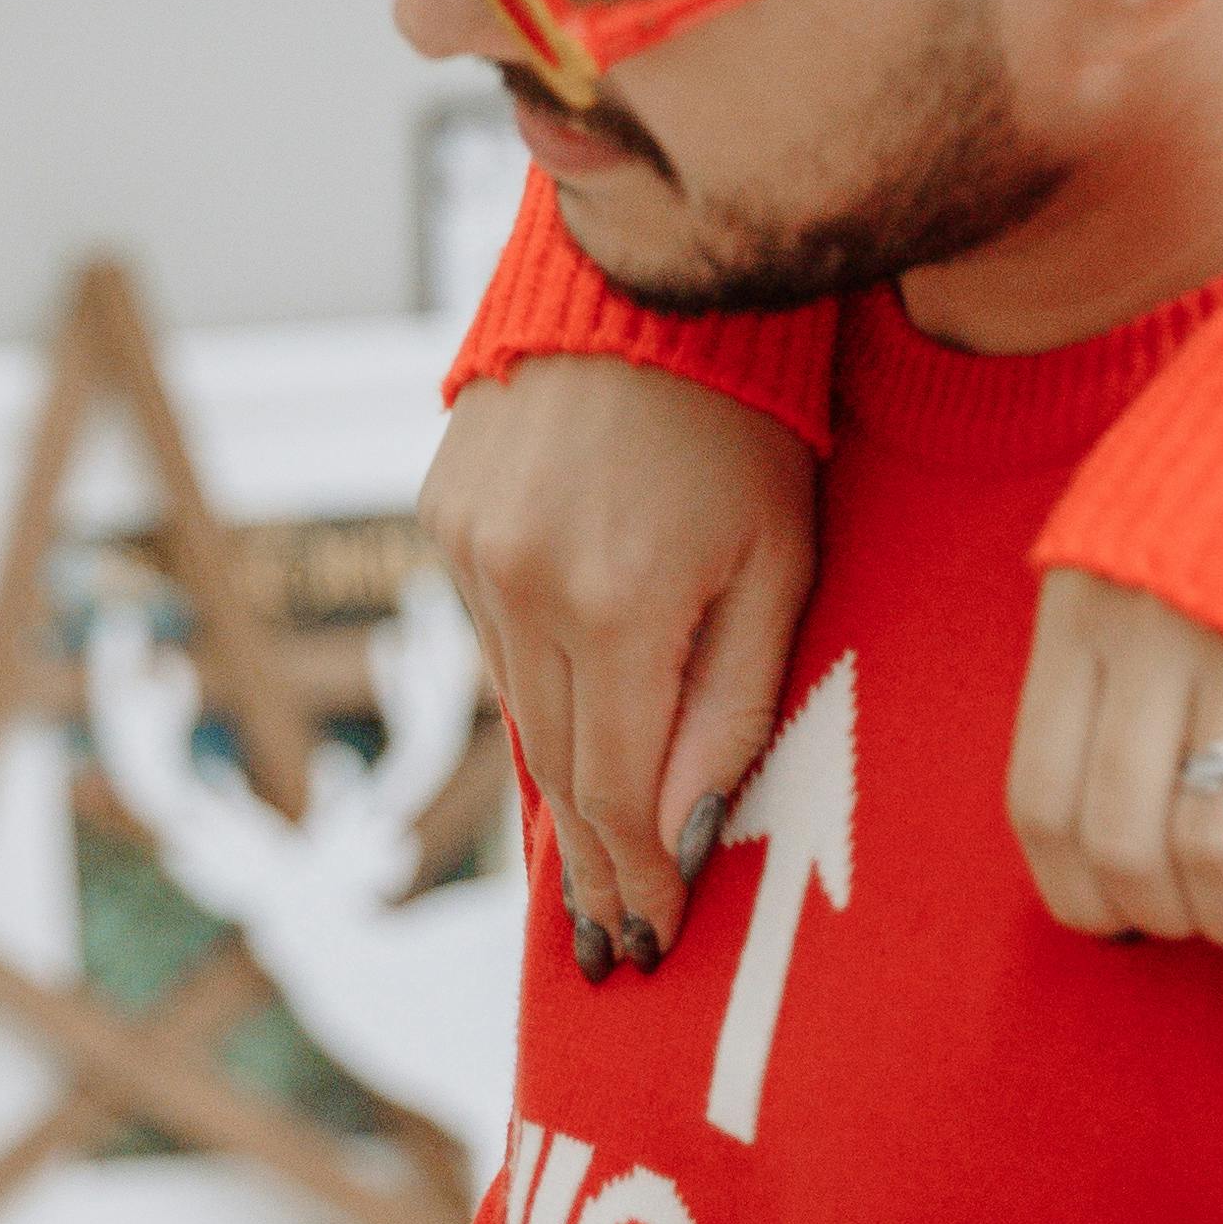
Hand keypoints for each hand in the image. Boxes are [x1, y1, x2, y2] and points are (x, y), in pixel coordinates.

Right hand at [421, 356, 817, 961]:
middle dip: (593, 864)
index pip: (615, 790)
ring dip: (556, 787)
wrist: (648, 277)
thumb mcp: (780, 563)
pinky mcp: (442, 516)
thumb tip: (688, 835)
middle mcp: (521, 585)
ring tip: (589, 874)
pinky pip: (490, 638)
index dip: (635, 877)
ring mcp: (466, 549)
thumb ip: (734, 702)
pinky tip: (565, 740)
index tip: (651, 944)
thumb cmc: (751, 423)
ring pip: (516, 707)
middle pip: (555, 767)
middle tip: (613, 946)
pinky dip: (532, 689)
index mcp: (617, 603)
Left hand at [1005, 571, 1222, 945]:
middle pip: (1126, 841)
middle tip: (1205, 919)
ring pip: (1216, 846)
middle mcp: (1153, 633)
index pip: (1044, 801)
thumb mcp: (1127, 533)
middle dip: (1166, 913)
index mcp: (1083, 607)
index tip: (1118, 919)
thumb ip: (1100, 648)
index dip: (1077, 892)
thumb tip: (1089, 795)